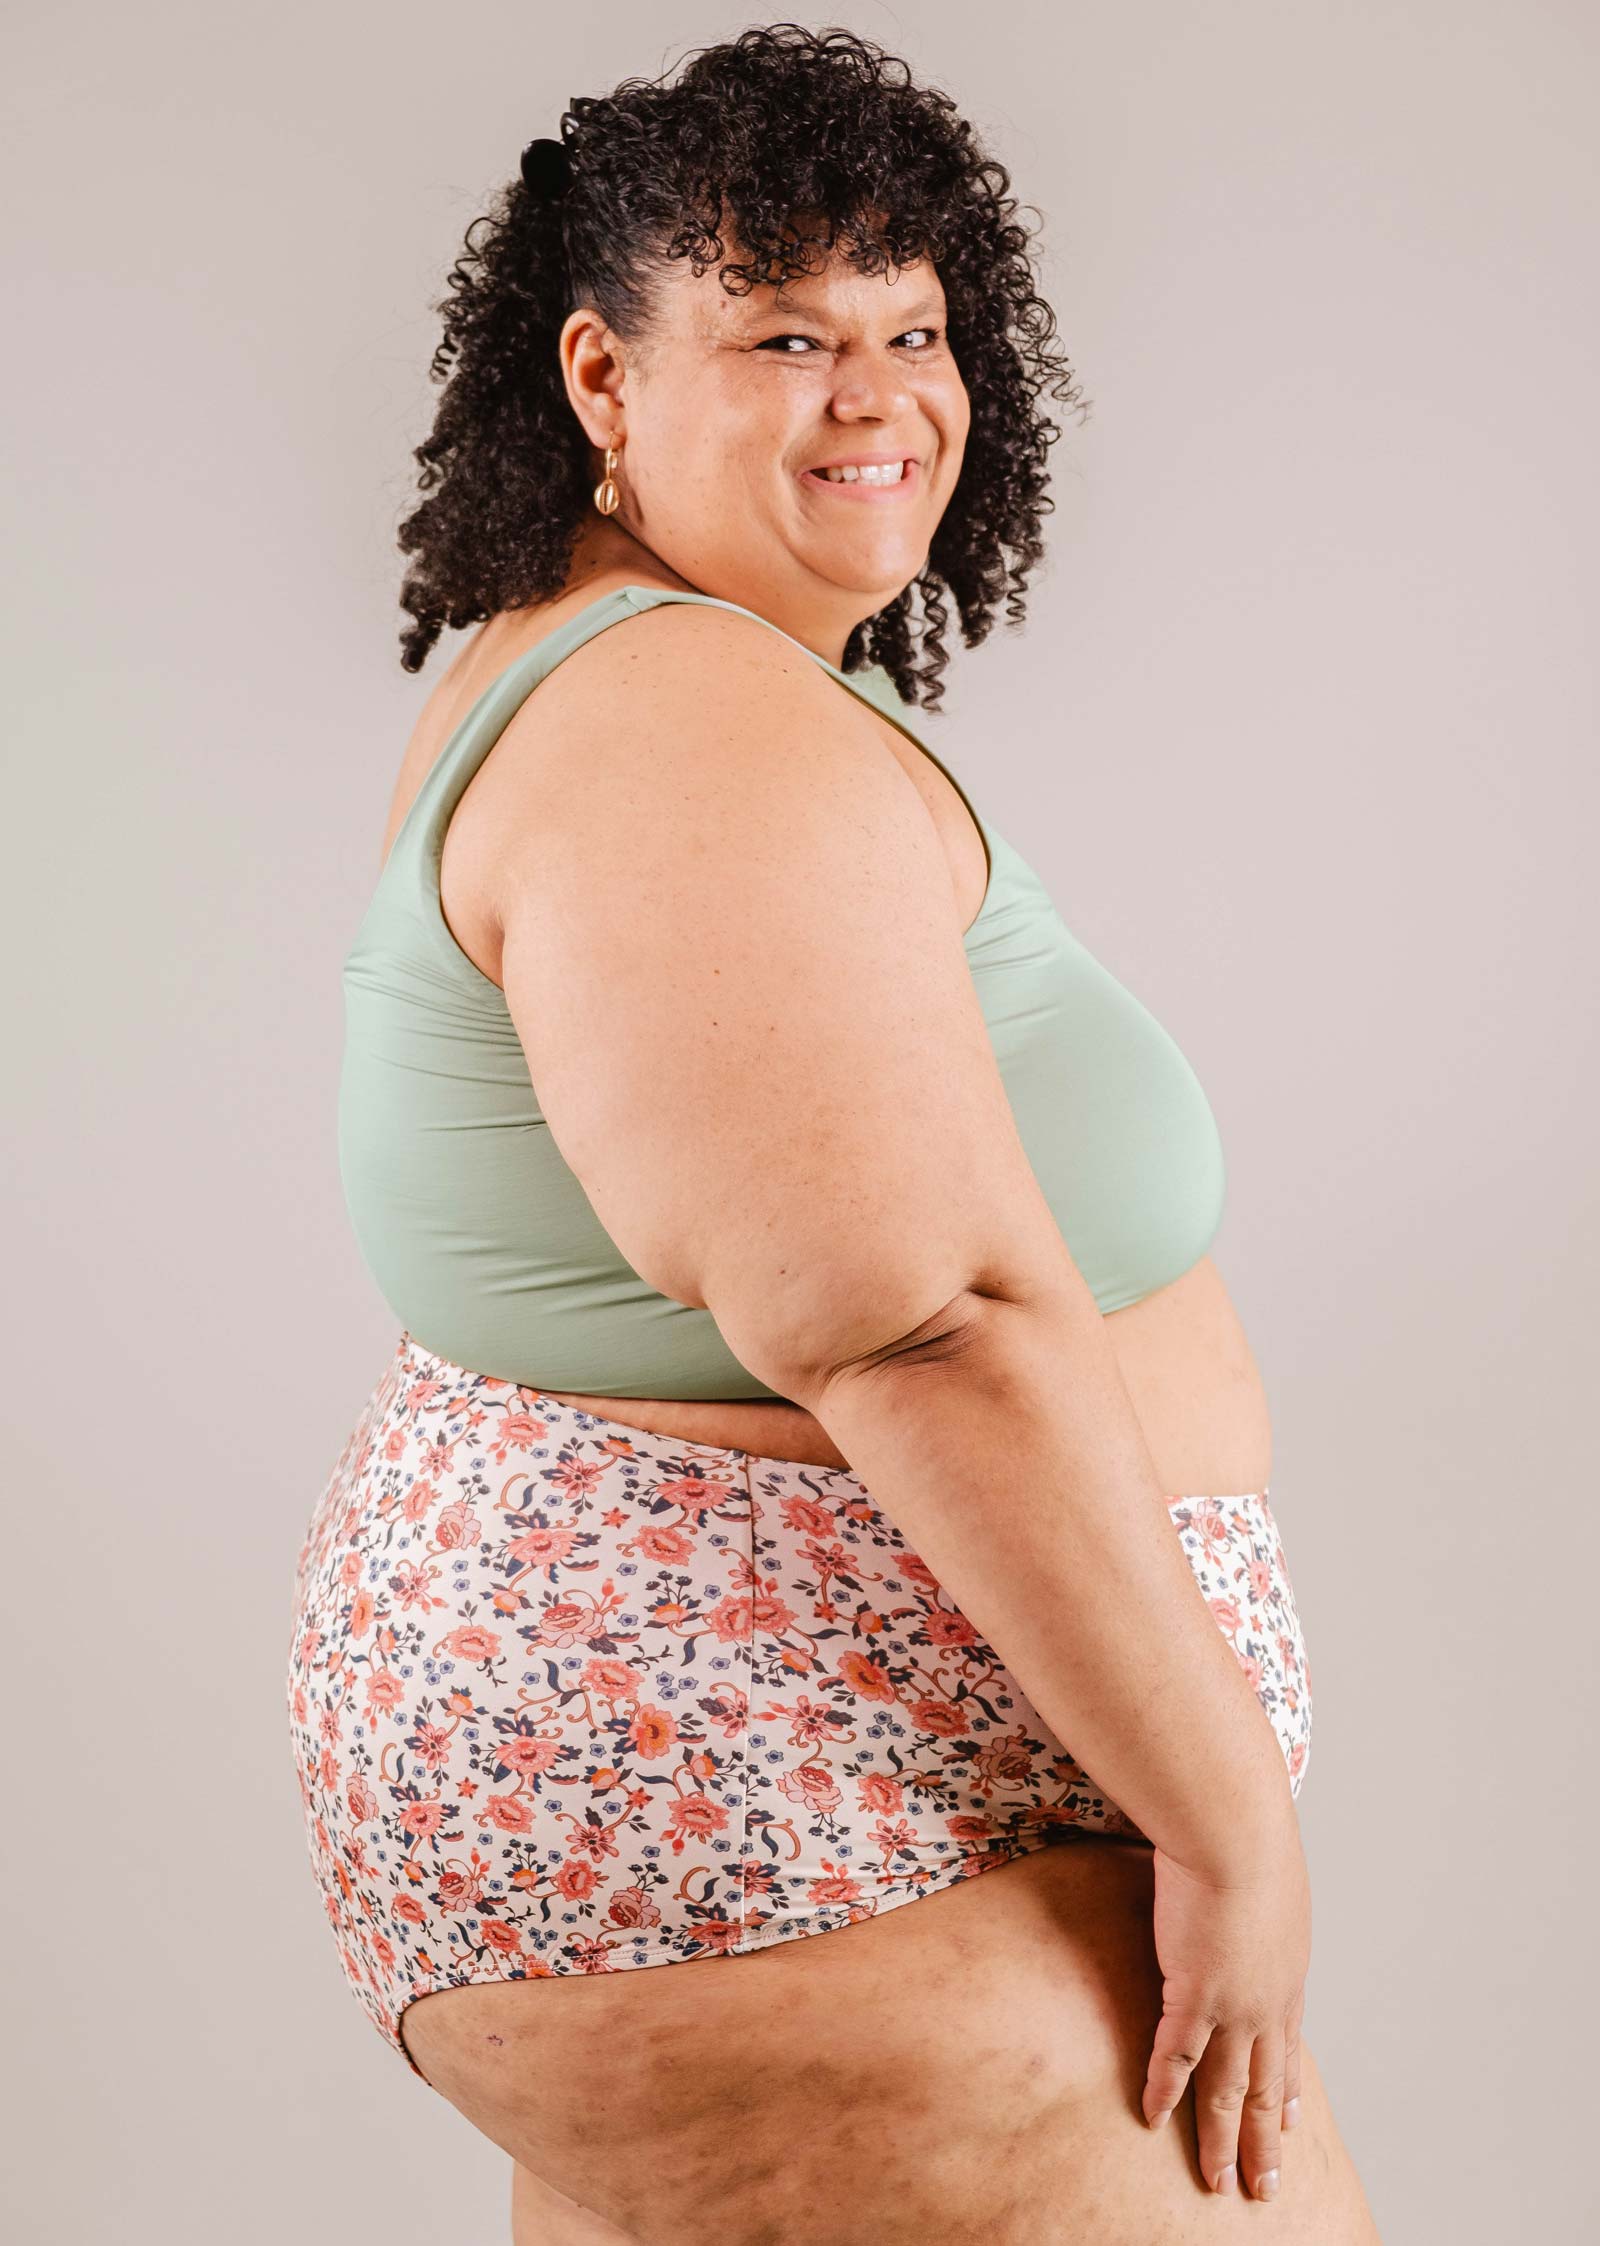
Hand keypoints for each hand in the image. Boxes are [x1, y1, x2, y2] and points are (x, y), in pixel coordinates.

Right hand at [1141, 1820, 1311, 2200]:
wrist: (1234, 1830)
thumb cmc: (1247, 1833)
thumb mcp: (1266, 1874)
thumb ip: (1257, 1898)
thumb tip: (1246, 1886)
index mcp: (1288, 1972)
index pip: (1289, 2045)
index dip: (1287, 2088)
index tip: (1291, 2121)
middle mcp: (1268, 2001)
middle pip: (1266, 2085)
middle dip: (1265, 2140)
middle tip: (1264, 2188)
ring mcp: (1233, 2004)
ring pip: (1227, 2089)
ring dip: (1222, 2140)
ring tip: (1220, 2183)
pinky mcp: (1193, 1995)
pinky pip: (1174, 2059)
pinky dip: (1165, 2093)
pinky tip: (1152, 2120)